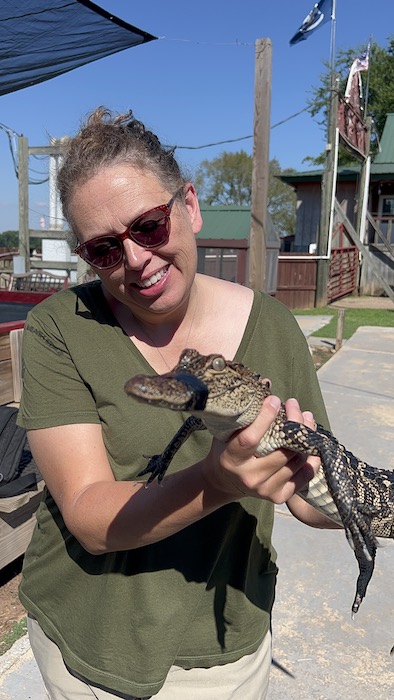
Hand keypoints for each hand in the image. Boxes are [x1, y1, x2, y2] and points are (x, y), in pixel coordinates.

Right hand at [202, 392, 320, 503]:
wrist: (224, 481)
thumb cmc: (226, 448)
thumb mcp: (227, 431)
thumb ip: (246, 412)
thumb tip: (267, 382)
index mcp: (231, 460)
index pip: (250, 439)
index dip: (265, 418)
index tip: (274, 399)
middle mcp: (248, 477)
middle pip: (281, 450)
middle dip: (293, 423)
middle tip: (295, 404)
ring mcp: (265, 489)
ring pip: (295, 461)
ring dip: (305, 438)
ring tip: (306, 419)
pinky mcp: (278, 497)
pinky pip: (303, 476)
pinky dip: (311, 459)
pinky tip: (312, 443)